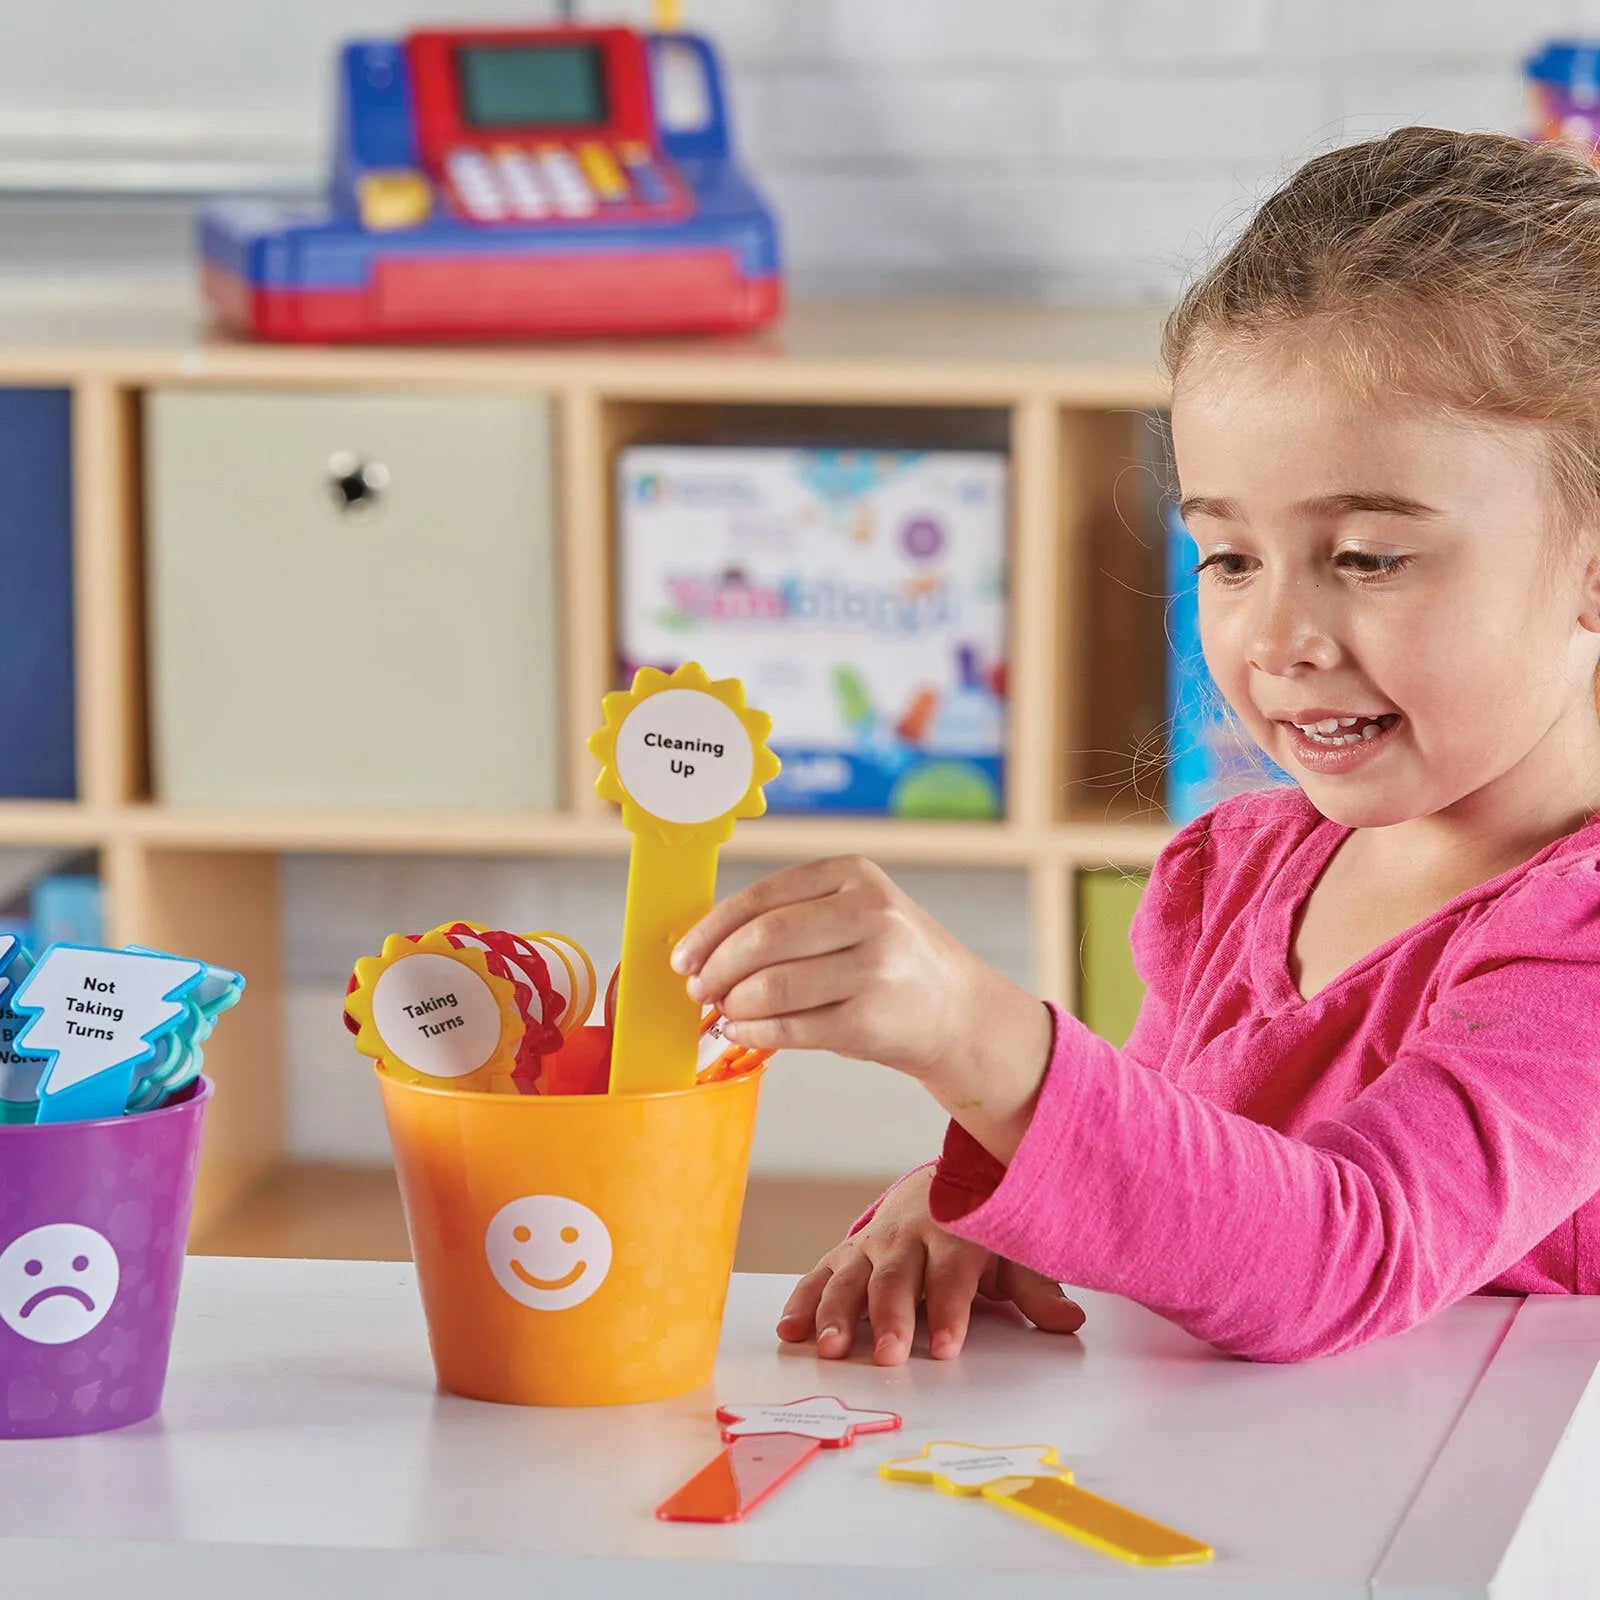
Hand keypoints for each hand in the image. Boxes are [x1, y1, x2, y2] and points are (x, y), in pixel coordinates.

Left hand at [673, 856, 1053, 1158]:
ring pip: (772, 987)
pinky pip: (790, 1028)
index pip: (762, 897)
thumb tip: (701, 948)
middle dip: (718, 969)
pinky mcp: (870, 1021)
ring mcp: (875, 968)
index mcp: (854, 875)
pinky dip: (754, 1032)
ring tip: (726, 1010)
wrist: (957, 1010)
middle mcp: (870, 914)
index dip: (711, 930)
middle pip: (763, 940)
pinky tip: (744, 1031)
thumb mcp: (852, 913)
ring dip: (734, 1005)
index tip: (684, 956)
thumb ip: (790, 917)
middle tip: (699, 989)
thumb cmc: (887, 961)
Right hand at [776, 1169, 1084, 1363]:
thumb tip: (1070, 1320)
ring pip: (850, 1277)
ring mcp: (872, 1244)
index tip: (947, 1347)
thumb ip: (1035, 1288)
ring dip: (837, 1313)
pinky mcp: (846, 1252)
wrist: (940, 1181)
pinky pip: (820, 1275)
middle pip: (896, 1279)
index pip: (951, 1276)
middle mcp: (907, 1237)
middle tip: (888, 1355)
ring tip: (830, 1347)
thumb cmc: (979, 1227)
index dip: (949, 1311)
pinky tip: (790, 1331)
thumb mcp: (1011, 1249)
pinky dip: (802, 1302)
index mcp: (953, 1234)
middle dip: (890, 1317)